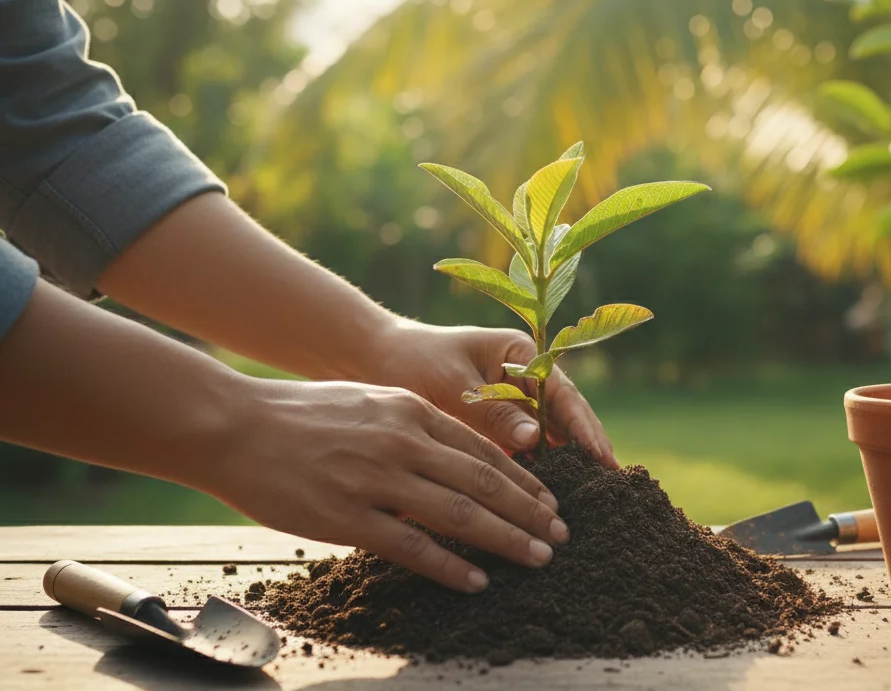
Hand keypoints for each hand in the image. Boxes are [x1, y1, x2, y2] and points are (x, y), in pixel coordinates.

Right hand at [206, 378, 569, 591]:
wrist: (233, 426)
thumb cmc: (300, 416)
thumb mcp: (370, 404)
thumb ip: (414, 428)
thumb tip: (456, 461)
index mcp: (411, 411)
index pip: (482, 449)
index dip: (522, 479)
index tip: (550, 502)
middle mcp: (401, 441)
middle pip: (483, 481)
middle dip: (529, 512)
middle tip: (561, 535)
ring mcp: (375, 478)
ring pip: (459, 513)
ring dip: (506, 539)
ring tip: (537, 558)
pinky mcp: (346, 516)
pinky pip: (412, 546)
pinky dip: (451, 566)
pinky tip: (477, 581)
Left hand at [364, 321, 616, 467]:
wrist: (373, 361)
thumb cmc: (411, 362)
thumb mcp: (450, 384)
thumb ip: (491, 411)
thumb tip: (536, 440)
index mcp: (521, 354)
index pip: (563, 393)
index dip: (585, 427)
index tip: (602, 457)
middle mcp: (526, 376)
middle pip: (565, 416)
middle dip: (588, 448)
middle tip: (613, 483)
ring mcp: (515, 400)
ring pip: (550, 434)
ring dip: (567, 461)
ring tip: (591, 492)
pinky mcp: (499, 423)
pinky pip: (526, 447)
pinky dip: (539, 468)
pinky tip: (550, 495)